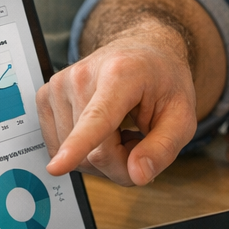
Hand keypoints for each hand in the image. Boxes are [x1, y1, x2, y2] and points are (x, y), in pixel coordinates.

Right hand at [37, 30, 197, 186]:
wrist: (142, 53)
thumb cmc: (163, 81)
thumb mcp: (183, 116)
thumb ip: (164, 148)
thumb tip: (137, 175)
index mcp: (121, 74)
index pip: (98, 118)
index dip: (78, 146)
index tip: (57, 167)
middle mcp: (82, 76)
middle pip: (94, 153)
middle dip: (122, 162)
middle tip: (140, 138)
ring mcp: (59, 85)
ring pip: (76, 157)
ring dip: (103, 157)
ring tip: (121, 130)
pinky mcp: (45, 97)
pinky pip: (60, 148)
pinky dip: (83, 150)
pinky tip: (102, 131)